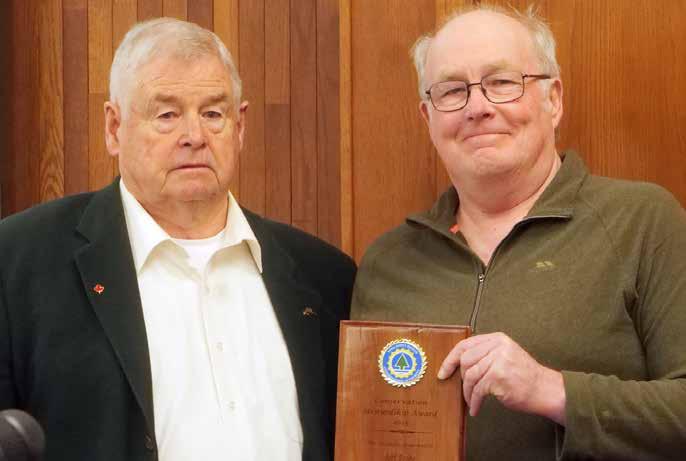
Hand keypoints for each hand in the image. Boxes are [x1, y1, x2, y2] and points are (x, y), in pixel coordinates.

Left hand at [437, 332, 565, 424]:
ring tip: (471, 401)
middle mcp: (498, 346)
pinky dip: (474, 402)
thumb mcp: (505, 355)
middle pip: (465, 360)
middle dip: (461, 378)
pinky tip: (475, 408)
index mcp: (497, 338)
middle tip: (465, 390)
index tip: (443, 371)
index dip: (450, 359)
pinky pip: (478, 390)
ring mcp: (498, 360)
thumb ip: (485, 354)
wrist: (545, 390)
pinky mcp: (498, 376)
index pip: (465, 345)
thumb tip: (457, 364)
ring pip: (470, 376)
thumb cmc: (523, 377)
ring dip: (468, 393)